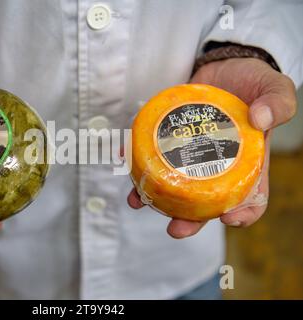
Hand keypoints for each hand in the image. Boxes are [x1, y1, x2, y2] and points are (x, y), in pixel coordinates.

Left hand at [128, 58, 296, 237]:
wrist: (222, 66)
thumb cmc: (251, 82)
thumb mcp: (274, 87)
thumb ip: (277, 101)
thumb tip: (261, 118)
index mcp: (247, 163)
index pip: (251, 197)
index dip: (243, 213)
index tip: (228, 218)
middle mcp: (216, 165)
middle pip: (205, 202)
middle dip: (190, 220)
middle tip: (175, 229)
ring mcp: (190, 155)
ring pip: (173, 184)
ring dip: (154, 197)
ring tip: (138, 201)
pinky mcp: (170, 139)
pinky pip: (152, 154)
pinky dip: (137, 158)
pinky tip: (125, 158)